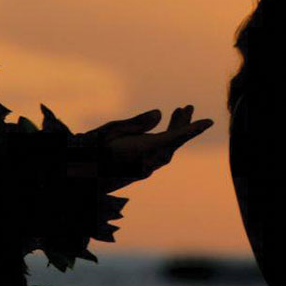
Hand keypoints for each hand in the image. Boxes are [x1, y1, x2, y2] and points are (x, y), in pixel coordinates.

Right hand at [84, 106, 212, 191]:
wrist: (76, 179)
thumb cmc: (89, 151)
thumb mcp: (111, 130)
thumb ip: (137, 123)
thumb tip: (158, 114)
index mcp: (140, 152)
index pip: (173, 139)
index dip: (192, 129)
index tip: (208, 122)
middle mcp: (146, 164)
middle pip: (173, 144)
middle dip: (183, 126)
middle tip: (187, 107)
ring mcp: (143, 170)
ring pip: (167, 150)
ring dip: (175, 132)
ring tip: (179, 112)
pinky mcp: (139, 172)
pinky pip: (160, 155)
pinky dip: (166, 140)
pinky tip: (164, 130)